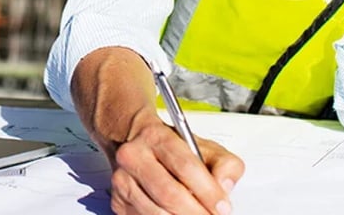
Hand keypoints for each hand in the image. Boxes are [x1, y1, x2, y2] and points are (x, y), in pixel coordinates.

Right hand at [109, 116, 243, 214]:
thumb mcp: (204, 145)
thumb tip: (224, 186)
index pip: (185, 166)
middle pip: (169, 194)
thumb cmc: (172, 147)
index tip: (222, 206)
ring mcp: (122, 180)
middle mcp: (134, 156)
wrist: (134, 140)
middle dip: (196, 213)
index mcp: (156, 136)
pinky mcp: (118, 201)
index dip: (207, 191)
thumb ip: (224, 163)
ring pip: (155, 212)